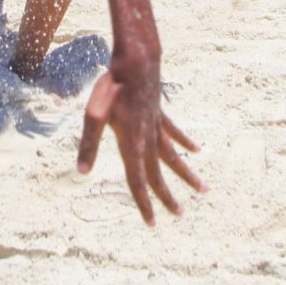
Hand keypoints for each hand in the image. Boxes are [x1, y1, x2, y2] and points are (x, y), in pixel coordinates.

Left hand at [76, 49, 202, 225]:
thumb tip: (81, 172)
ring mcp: (157, 126)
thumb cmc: (112, 87)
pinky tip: (196, 151)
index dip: (144, 204)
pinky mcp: (159, 113)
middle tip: (179, 214)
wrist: (137, 60)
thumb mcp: (95, 115)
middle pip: (159, 173)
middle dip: (168, 196)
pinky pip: (174, 132)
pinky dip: (185, 142)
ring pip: (174, 156)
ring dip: (187, 174)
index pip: (138, 181)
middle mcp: (148, 139)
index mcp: (132, 144)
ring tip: (204, 190)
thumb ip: (89, 143)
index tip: (152, 223)